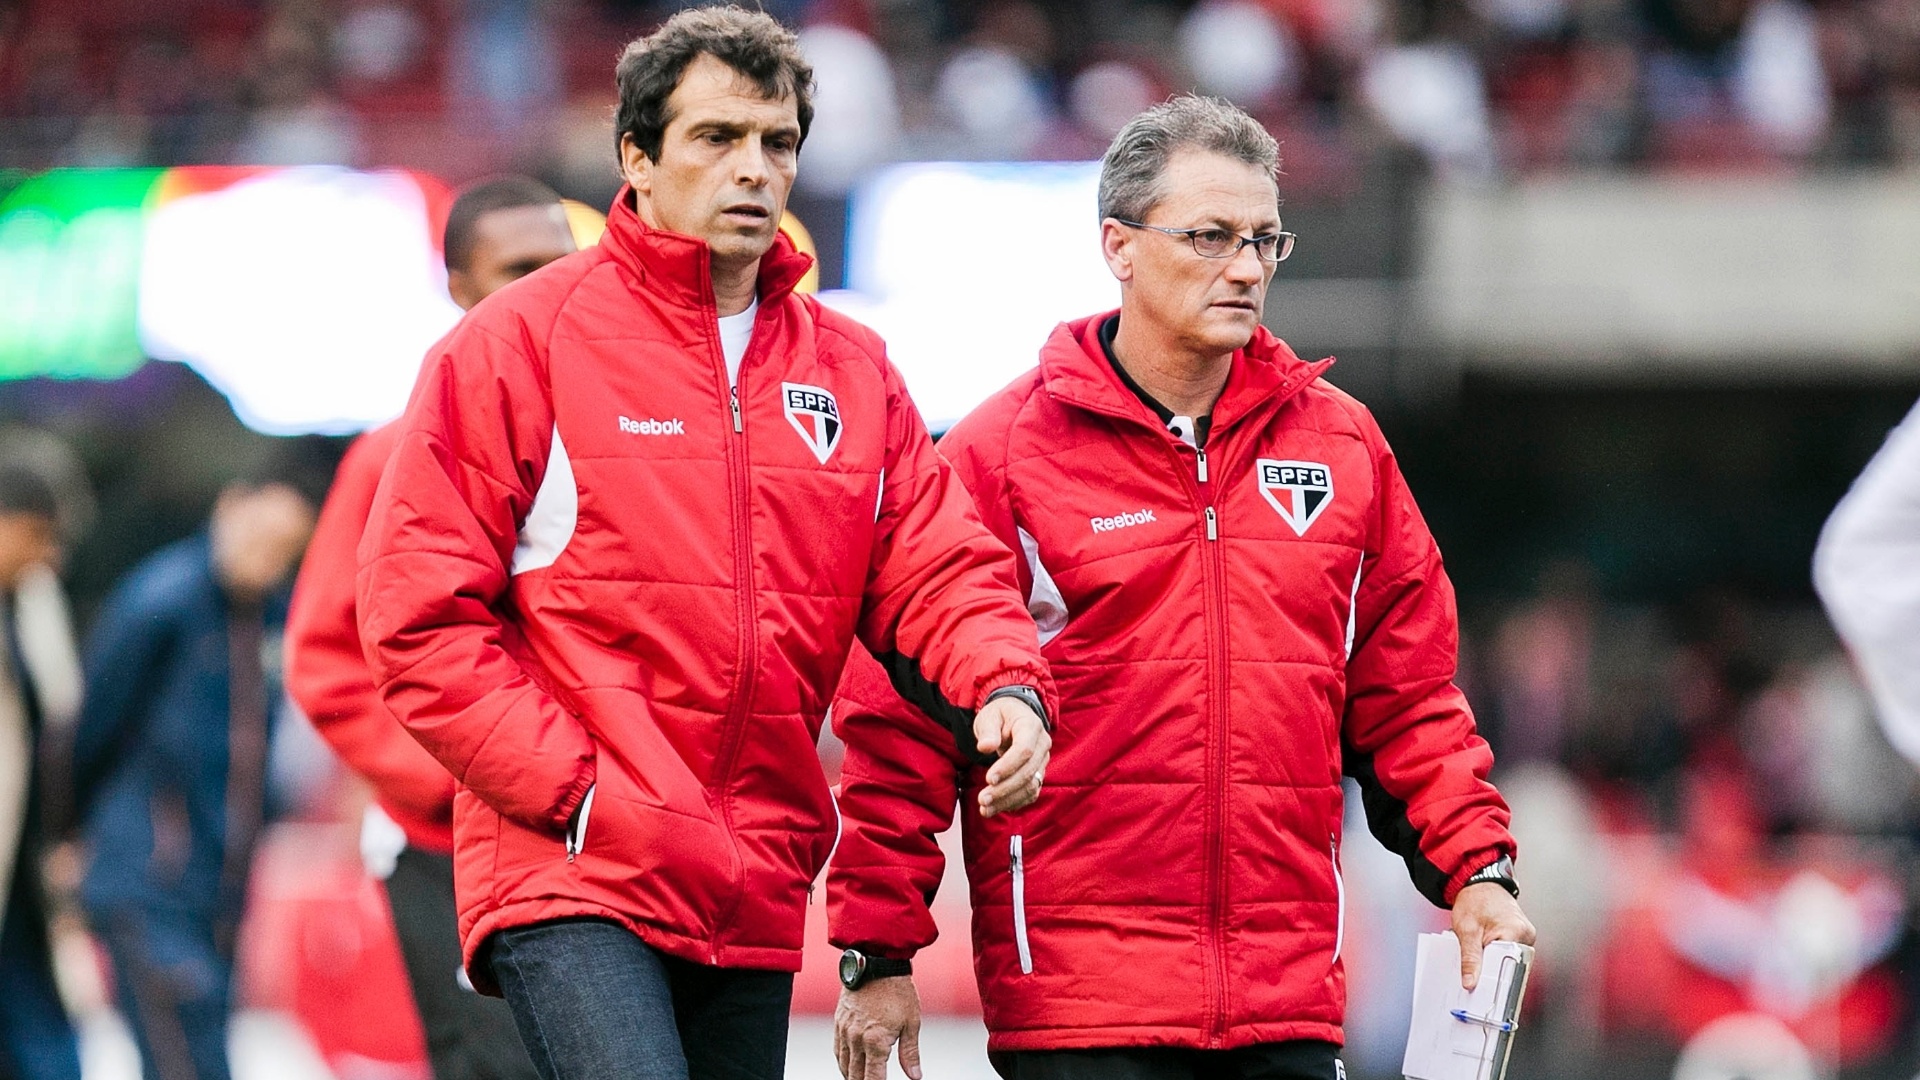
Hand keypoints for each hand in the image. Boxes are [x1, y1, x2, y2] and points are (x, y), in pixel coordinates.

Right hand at [834, 976, 921, 1079]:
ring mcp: (845, 1031)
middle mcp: (857, 1039)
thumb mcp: (911, 1022)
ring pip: (844, 1065)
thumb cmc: (897, 991)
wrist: (877, 963)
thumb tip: (915, 1076)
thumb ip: (910, 1053)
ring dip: (851, 1077)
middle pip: (856, 1075)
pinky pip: (837, 1050)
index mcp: (876, 1041)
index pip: (873, 1078)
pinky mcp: (839, 1022)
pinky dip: (843, 1063)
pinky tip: (849, 1067)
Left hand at [973, 696, 1050, 817]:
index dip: (1008, 766)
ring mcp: (1043, 762)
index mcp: (1031, 726)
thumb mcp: (989, 716)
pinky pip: (1030, 793)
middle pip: (1028, 772)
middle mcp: (1042, 745)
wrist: (1014, 717)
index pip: (1024, 750)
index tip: (989, 779)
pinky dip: (1013, 803)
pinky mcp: (1038, 775)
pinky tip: (995, 808)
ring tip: (985, 809)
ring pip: (1031, 787)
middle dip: (1005, 789)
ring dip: (1007, 800)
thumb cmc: (1000, 716)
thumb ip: (988, 730)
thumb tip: (985, 747)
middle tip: (982, 799)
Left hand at [1451, 882, 1535, 990]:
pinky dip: (1496, 957)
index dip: (1493, 980)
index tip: (1481, 992)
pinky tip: (1485, 956)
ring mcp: (1525, 936)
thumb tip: (1470, 982)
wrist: (1480, 885)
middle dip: (1492, 973)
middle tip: (1475, 980)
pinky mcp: (1520, 937)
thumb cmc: (1475, 900)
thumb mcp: (1466, 930)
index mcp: (1515, 932)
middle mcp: (1525, 935)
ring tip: (1480, 962)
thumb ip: (1470, 958)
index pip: (1508, 966)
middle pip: (1510, 965)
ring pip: (1509, 961)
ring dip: (1493, 964)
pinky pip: (1509, 954)